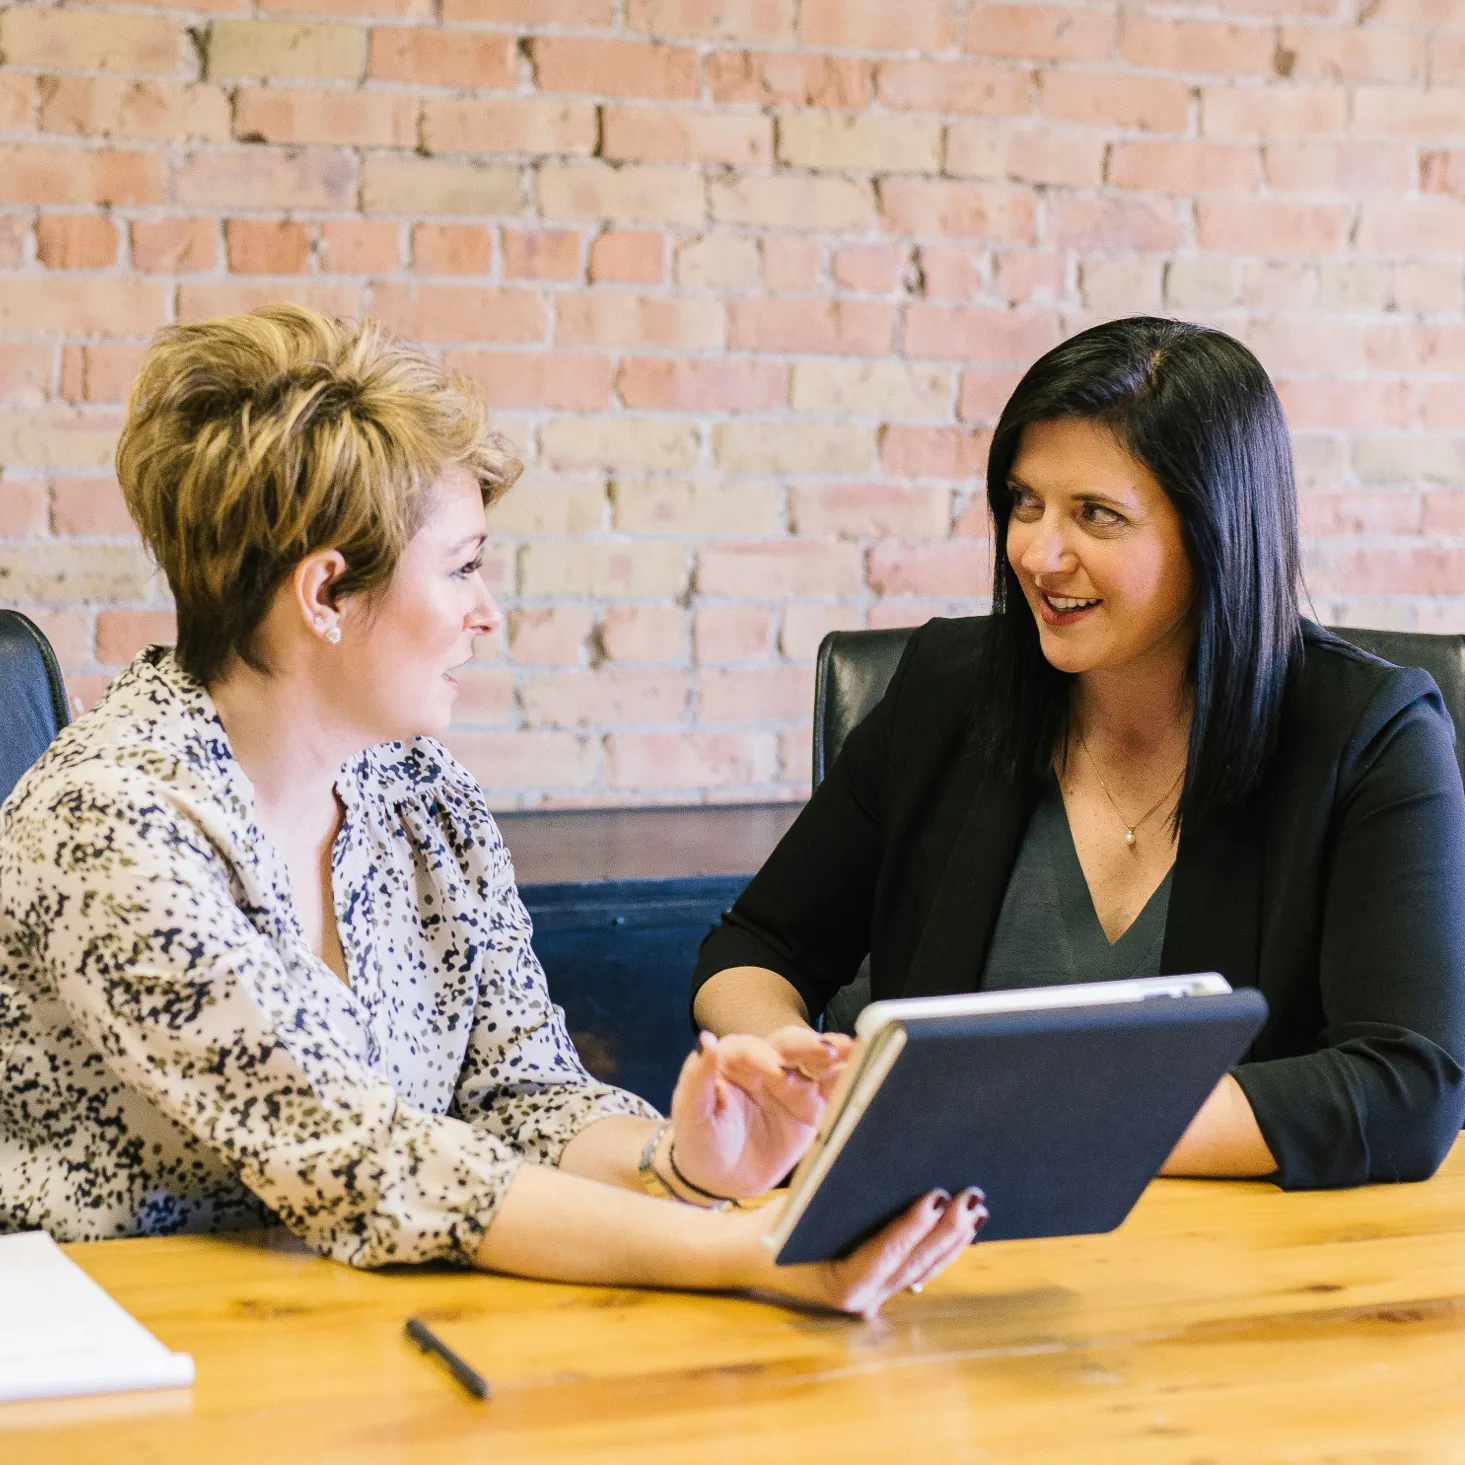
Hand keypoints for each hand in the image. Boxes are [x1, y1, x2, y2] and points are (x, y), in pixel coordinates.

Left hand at [668, 1027, 854, 1200]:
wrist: (720, 1178)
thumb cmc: (700, 1141)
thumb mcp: (691, 1114)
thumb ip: (697, 1079)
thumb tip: (706, 1041)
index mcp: (733, 1060)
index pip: (750, 1049)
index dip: (763, 1057)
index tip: (775, 1071)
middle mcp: (766, 1064)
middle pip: (789, 1046)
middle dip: (808, 1046)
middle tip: (826, 1050)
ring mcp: (793, 1084)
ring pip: (816, 1062)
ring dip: (835, 1055)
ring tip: (855, 1050)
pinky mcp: (812, 1106)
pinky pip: (833, 1089)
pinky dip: (850, 1079)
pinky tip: (868, 1071)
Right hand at [738, 1186, 987, 1317]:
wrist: (751, 1258)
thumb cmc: (775, 1226)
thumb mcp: (800, 1206)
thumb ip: (839, 1196)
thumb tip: (885, 1164)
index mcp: (840, 1284)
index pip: (885, 1254)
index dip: (914, 1226)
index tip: (938, 1197)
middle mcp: (862, 1300)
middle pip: (914, 1264)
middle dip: (947, 1231)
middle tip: (971, 1197)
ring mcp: (874, 1298)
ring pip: (923, 1270)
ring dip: (953, 1240)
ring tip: (976, 1209)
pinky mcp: (881, 1288)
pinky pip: (918, 1270)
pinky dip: (942, 1248)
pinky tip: (963, 1228)